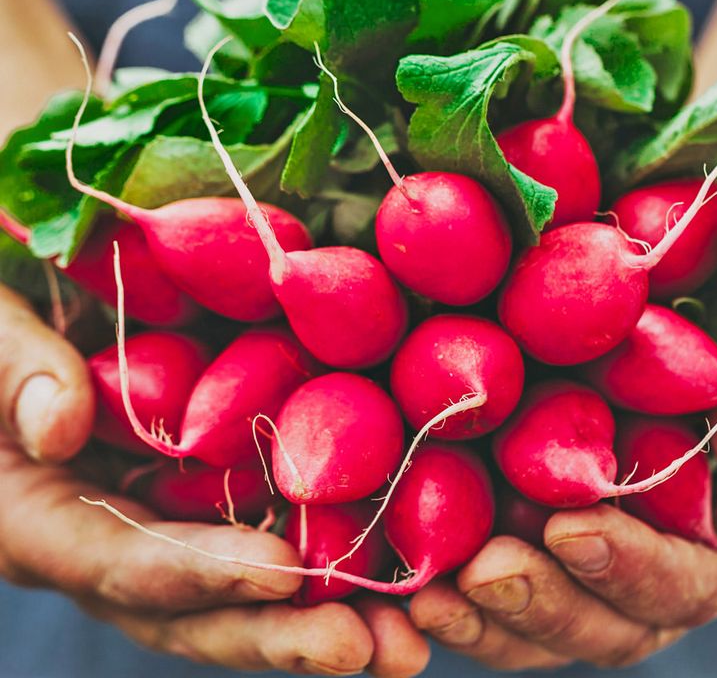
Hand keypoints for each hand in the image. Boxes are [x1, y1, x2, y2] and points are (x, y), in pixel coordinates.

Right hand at [0, 284, 428, 676]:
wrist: (22, 342)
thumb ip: (15, 374)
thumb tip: (64, 426)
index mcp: (38, 519)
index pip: (122, 562)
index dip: (201, 573)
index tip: (285, 573)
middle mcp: (105, 547)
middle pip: (192, 614)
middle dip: (280, 638)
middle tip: (372, 649)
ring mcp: (155, 531)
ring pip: (233, 598)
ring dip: (317, 621)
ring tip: (404, 640)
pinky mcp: (193, 504)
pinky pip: (253, 543)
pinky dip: (318, 568)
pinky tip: (384, 572)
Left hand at [410, 391, 716, 669]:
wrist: (688, 403)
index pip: (686, 583)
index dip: (632, 566)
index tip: (570, 529)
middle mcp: (655, 587)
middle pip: (605, 627)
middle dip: (544, 604)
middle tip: (484, 574)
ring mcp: (595, 584)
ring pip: (543, 632)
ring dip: (487, 623)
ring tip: (429, 601)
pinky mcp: (542, 565)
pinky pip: (500, 604)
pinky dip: (457, 604)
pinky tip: (408, 591)